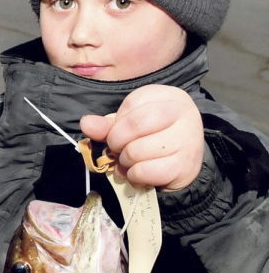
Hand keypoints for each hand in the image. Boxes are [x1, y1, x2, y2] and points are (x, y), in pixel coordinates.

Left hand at [80, 84, 204, 191]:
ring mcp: (186, 140)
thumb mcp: (131, 125)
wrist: (184, 162)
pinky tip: (141, 174)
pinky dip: (133, 177)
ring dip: (125, 162)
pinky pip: (142, 172)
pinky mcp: (184, 166)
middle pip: (133, 126)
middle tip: (121, 149)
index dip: (117, 122)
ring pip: (135, 152)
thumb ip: (107, 124)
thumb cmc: (154, 137)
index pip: (131, 103)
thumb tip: (86, 123)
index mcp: (168, 96)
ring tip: (133, 162)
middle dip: (117, 143)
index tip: (122, 131)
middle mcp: (181, 113)